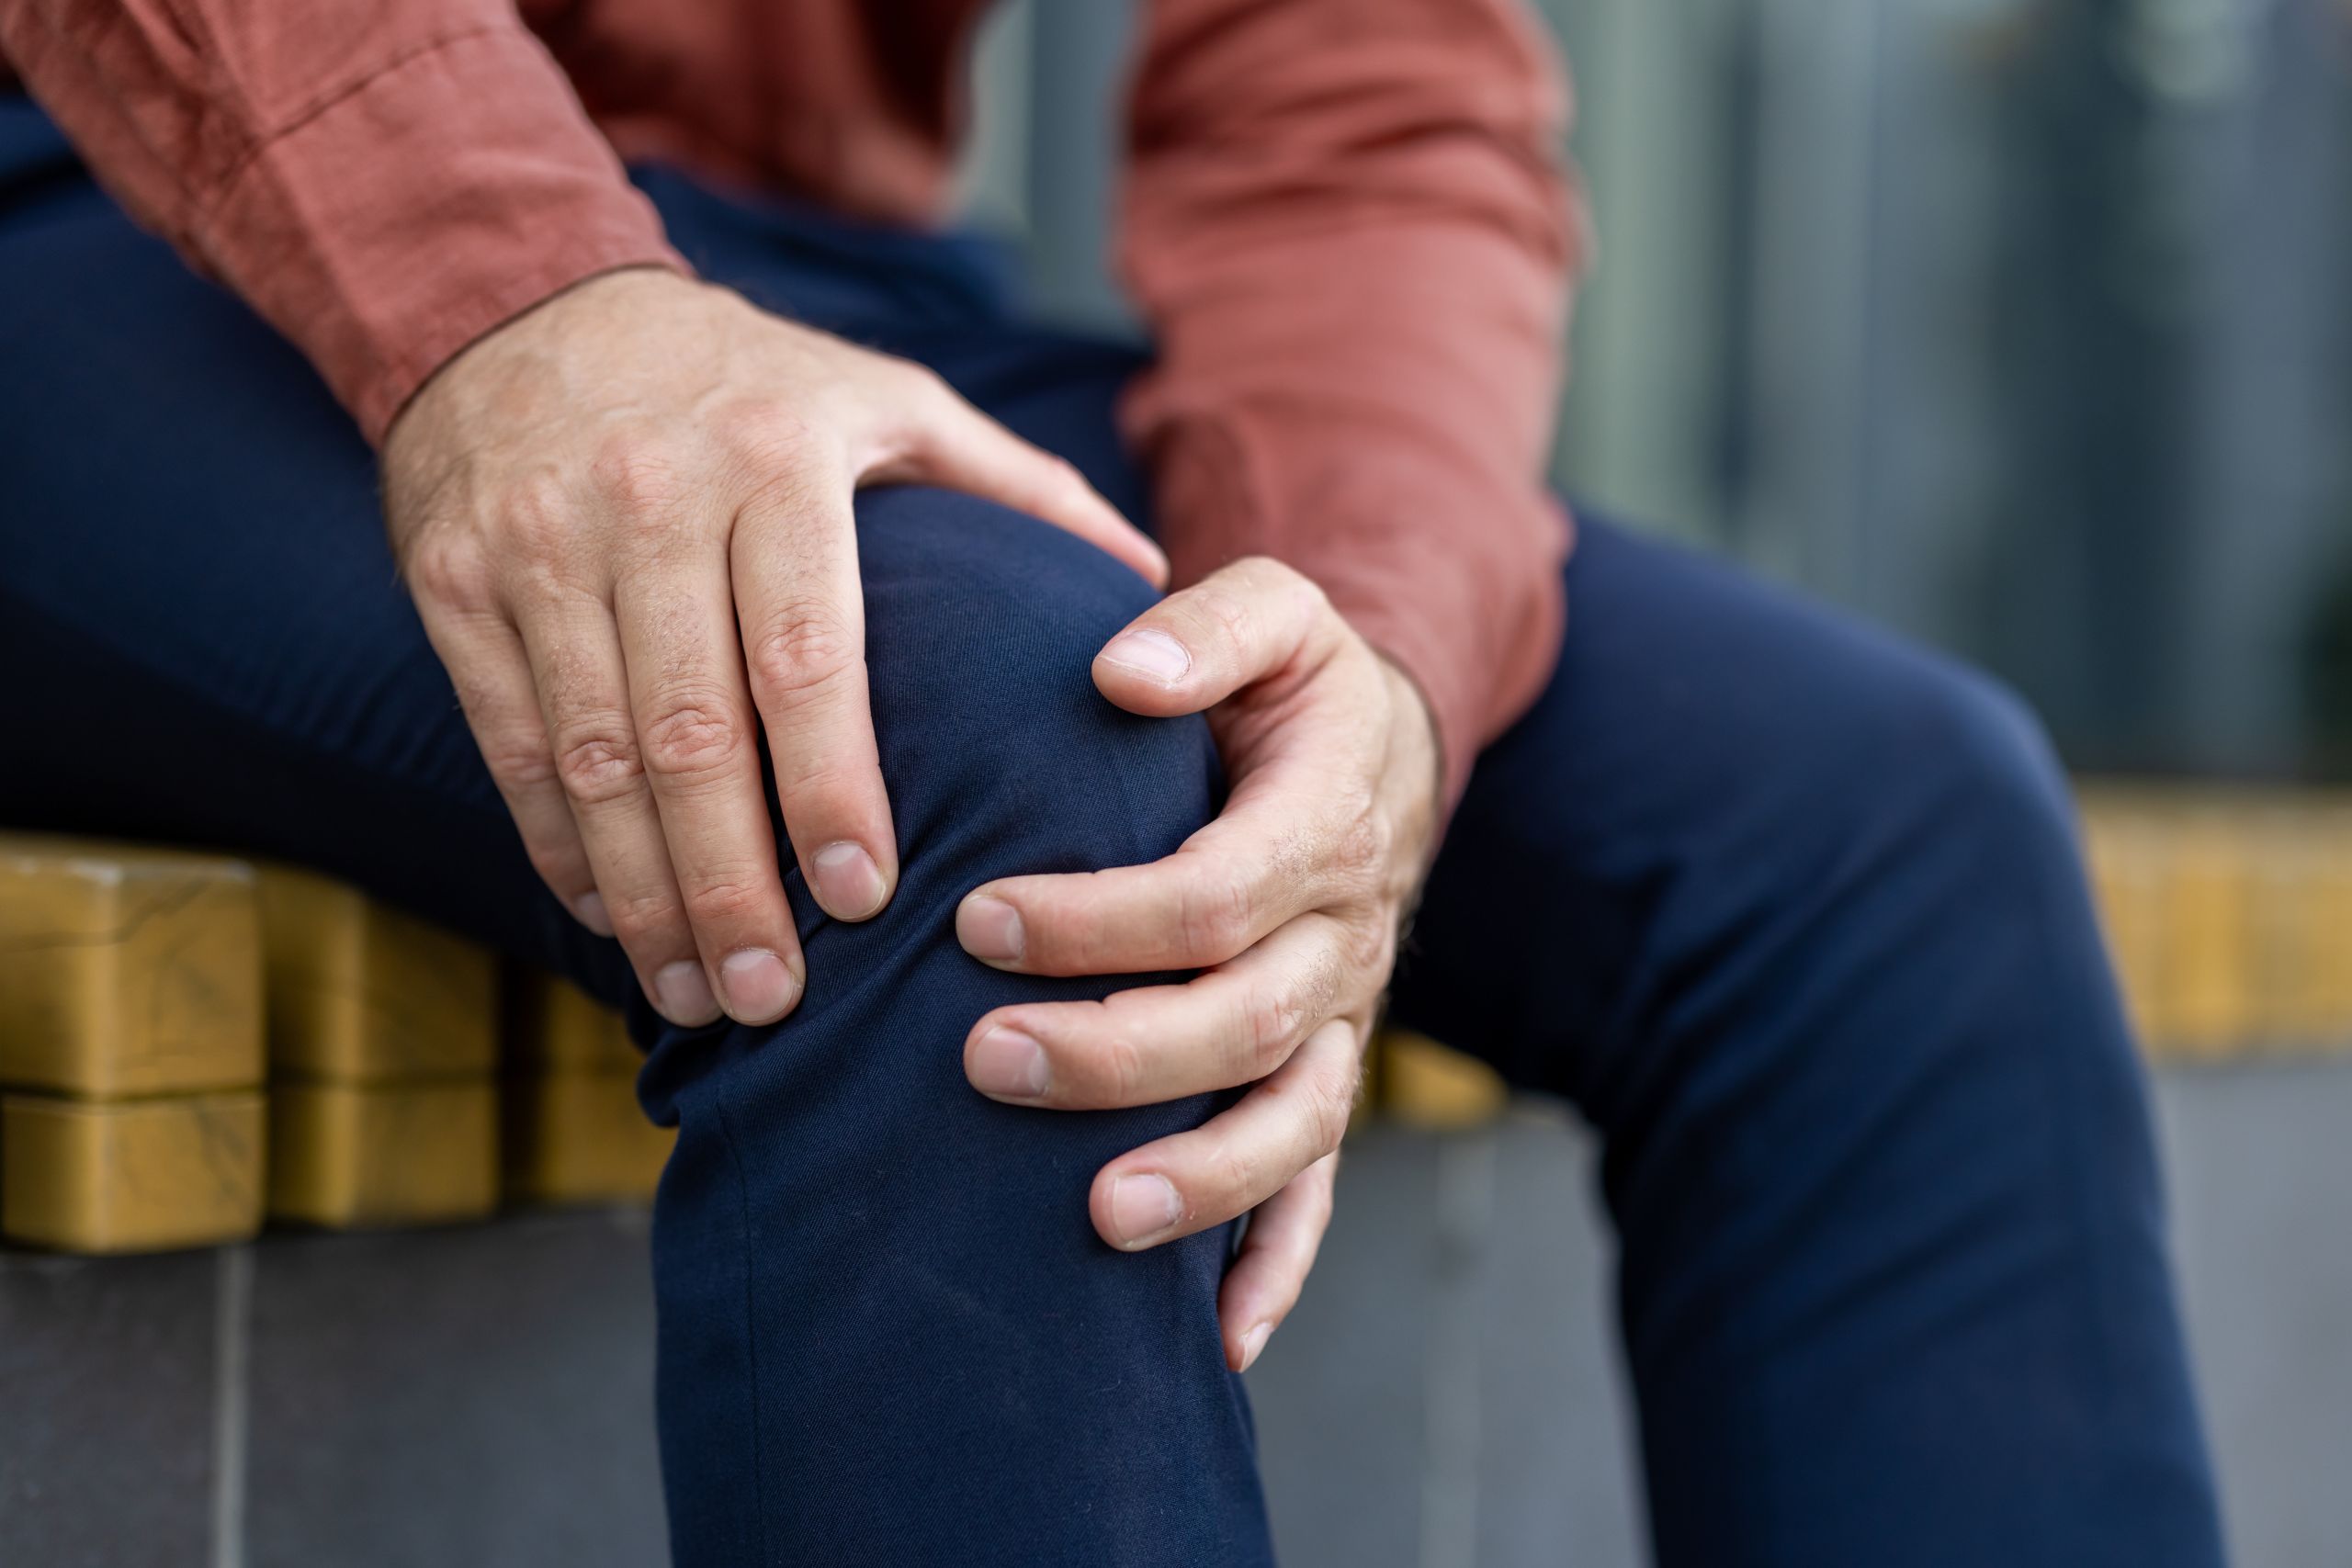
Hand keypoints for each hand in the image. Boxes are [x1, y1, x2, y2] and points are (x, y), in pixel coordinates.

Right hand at [383, 268, 1165, 1026]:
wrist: (518, 306)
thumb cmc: (747, 381)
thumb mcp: (889, 397)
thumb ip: (1016, 487)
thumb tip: (1151, 577)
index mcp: (775, 460)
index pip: (806, 656)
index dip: (832, 790)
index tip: (867, 900)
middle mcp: (647, 500)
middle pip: (688, 731)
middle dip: (729, 884)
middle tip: (774, 999)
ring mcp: (536, 543)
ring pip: (590, 756)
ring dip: (643, 894)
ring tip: (695, 995)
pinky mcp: (451, 582)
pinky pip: (510, 741)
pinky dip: (558, 844)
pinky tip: (609, 917)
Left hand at [955, 557, 1441, 1370]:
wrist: (1377, 748)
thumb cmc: (1293, 681)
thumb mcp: (1275, 610)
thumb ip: (1205, 627)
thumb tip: (1117, 673)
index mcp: (1323, 821)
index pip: (1212, 894)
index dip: (1098, 920)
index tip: (974, 920)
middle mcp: (1344, 937)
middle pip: (1243, 1022)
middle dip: (1113, 1054)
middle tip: (978, 1059)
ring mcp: (1343, 1022)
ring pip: (1291, 1124)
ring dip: (1198, 1179)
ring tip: (1093, 1218)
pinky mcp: (1327, 1074)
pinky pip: (1320, 1188)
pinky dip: (1276, 1267)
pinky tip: (1218, 1344)